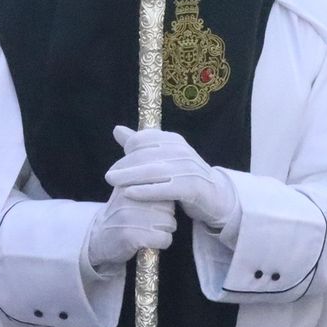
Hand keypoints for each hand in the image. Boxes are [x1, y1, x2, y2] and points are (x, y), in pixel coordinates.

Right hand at [86, 185, 176, 269]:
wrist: (97, 239)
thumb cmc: (120, 216)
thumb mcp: (128, 192)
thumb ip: (147, 183)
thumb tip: (173, 175)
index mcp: (130, 184)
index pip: (164, 189)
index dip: (164, 203)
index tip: (153, 209)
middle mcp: (129, 197)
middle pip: (170, 207)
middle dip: (166, 217)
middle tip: (150, 223)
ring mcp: (130, 217)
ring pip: (169, 223)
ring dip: (164, 231)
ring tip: (149, 231)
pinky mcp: (131, 236)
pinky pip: (164, 239)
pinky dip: (161, 243)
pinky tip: (150, 242)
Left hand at [105, 125, 237, 229]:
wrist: (216, 196)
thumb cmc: (185, 176)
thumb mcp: (164, 157)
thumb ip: (141, 144)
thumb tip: (117, 129)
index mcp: (174, 141)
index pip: (145, 139)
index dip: (129, 149)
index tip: (118, 164)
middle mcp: (182, 151)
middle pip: (146, 155)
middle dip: (125, 164)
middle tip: (109, 176)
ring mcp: (188, 169)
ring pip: (152, 171)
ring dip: (129, 175)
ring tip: (112, 181)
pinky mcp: (192, 188)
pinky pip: (164, 189)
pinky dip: (145, 191)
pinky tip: (129, 194)